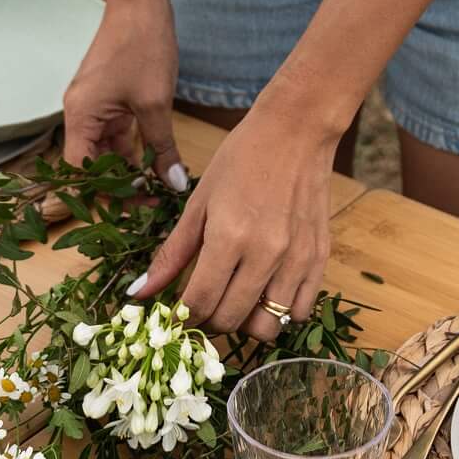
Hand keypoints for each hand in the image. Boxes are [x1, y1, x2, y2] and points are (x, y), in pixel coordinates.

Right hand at [62, 0, 185, 186]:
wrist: (140, 2)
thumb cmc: (143, 46)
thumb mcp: (155, 103)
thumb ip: (162, 147)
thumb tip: (173, 184)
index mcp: (80, 116)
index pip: (80, 172)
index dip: (105, 195)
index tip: (136, 208)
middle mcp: (80, 114)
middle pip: (92, 165)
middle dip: (120, 187)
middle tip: (152, 204)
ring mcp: (93, 106)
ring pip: (106, 151)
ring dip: (129, 169)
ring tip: (158, 188)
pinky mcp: (108, 99)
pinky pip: (116, 134)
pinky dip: (134, 149)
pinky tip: (157, 162)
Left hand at [130, 95, 333, 342]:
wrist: (296, 131)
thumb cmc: (241, 159)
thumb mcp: (198, 201)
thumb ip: (172, 252)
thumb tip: (139, 291)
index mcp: (229, 236)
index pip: (200, 302)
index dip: (183, 314)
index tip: (179, 309)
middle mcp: (265, 254)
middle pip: (231, 320)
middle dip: (210, 319)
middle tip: (205, 301)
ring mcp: (297, 259)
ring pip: (268, 327)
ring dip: (247, 320)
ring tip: (237, 297)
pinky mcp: (319, 258)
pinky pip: (300, 312)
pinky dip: (280, 311)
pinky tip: (266, 290)